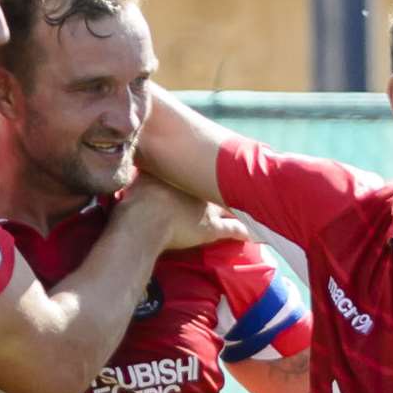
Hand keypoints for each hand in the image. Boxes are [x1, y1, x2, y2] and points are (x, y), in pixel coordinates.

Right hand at [118, 174, 246, 250]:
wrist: (143, 220)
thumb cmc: (138, 198)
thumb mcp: (140, 175)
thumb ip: (144, 167)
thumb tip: (134, 156)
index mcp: (185, 175)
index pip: (202, 168)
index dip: (210, 168)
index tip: (216, 164)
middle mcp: (200, 188)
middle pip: (220, 184)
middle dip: (230, 183)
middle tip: (241, 181)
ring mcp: (208, 209)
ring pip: (231, 205)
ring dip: (242, 206)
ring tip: (255, 204)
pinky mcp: (211, 229)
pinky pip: (234, 230)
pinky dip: (247, 233)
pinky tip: (258, 236)